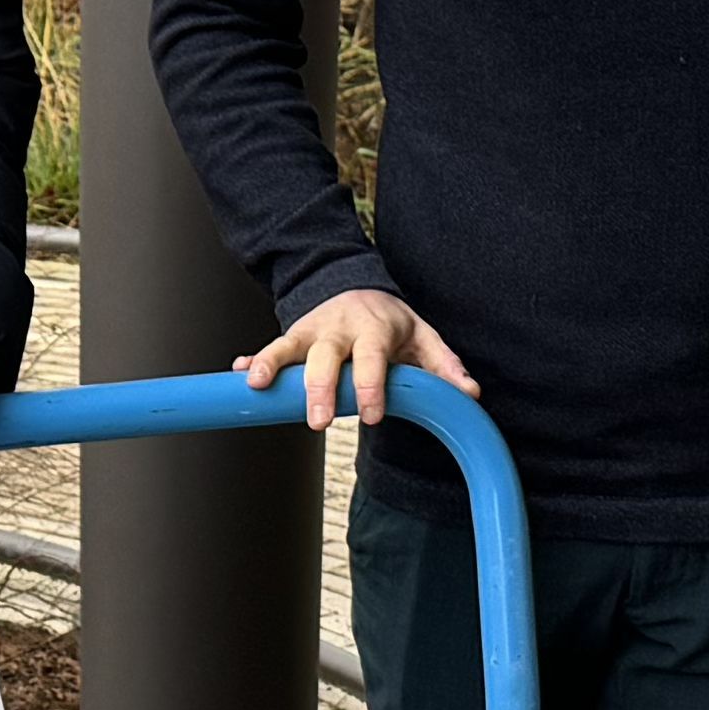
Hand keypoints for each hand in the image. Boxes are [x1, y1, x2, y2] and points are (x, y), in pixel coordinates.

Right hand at [232, 283, 471, 431]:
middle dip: (321, 389)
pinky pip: (270, 349)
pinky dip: (254, 362)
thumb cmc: (390, 323)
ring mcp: (313, 332)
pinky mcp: (292, 337)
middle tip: (318, 422)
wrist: (354, 287)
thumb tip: (470, 394)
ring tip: (258, 384)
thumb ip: (444, 367)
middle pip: (327, 358)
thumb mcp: (422, 338)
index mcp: (376, 330)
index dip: (371, 386)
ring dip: (272, 365)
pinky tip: (239, 376)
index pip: (373, 359)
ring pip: (290, 348)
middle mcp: (341, 330)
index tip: (370, 413)